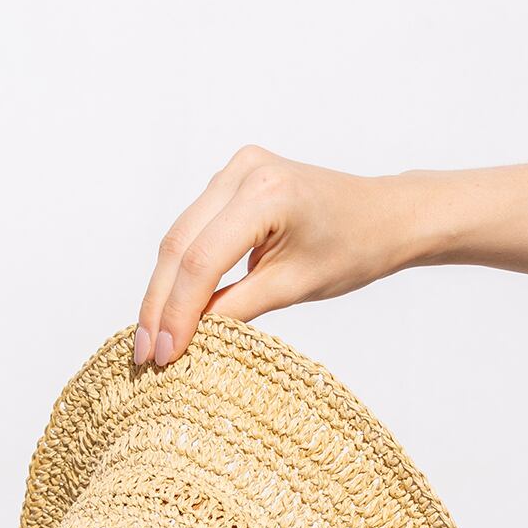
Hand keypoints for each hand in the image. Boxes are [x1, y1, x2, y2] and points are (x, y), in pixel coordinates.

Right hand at [135, 145, 419, 365]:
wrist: (383, 216)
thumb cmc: (352, 250)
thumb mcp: (295, 287)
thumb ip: (238, 308)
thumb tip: (186, 338)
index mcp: (266, 193)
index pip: (202, 261)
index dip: (177, 312)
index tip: (163, 356)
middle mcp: (244, 171)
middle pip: (179, 245)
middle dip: (159, 305)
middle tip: (143, 355)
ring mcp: (235, 170)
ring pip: (179, 238)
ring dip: (162, 290)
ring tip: (150, 340)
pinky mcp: (231, 181)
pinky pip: (193, 230)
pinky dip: (180, 270)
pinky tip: (169, 307)